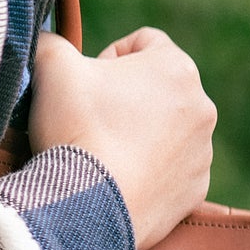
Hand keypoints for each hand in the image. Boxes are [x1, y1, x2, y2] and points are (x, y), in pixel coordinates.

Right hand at [29, 27, 215, 249]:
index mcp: (177, 67)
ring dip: (140, 133)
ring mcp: (203, 151)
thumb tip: (46, 42)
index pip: (144, 42)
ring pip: (167, 129)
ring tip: (105, 151)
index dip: (108, 57)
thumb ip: (51, 42)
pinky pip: (171, 169)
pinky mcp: (196, 189)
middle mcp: (202, 106)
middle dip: (126, 97)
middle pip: (158, 87)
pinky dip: (148, 170)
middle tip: (92, 119)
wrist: (89, 207)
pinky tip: (119, 178)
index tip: (88, 84)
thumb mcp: (52, 67)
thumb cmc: (77, 129)